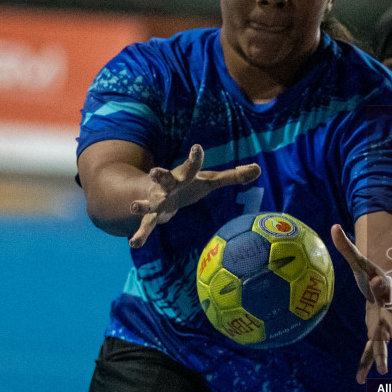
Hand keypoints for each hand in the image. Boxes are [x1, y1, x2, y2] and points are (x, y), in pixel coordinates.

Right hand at [127, 144, 260, 248]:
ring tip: (133, 207)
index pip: (191, 166)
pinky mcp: (153, 216)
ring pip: (148, 203)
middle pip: (163, 179)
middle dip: (159, 175)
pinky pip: (146, 226)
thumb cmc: (188, 185)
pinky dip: (141, 234)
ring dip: (141, 205)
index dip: (194, 158)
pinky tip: (134, 244)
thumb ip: (232, 176)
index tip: (196, 148)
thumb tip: (258, 169)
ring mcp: (157, 201)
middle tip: (154, 172)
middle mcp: (167, 186)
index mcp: (183, 176)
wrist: (156, 192)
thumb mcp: (209, 181)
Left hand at [330, 223, 391, 384]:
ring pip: (383, 342)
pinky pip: (370, 351)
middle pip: (390, 320)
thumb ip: (348, 247)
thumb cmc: (374, 275)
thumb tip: (333, 226)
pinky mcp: (377, 335)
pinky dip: (365, 364)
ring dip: (382, 357)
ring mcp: (384, 324)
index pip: (382, 286)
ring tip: (382, 373)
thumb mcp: (361, 261)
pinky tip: (359, 380)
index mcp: (383, 290)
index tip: (377, 282)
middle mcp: (387, 309)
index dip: (380, 284)